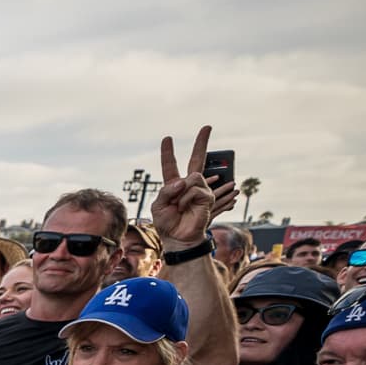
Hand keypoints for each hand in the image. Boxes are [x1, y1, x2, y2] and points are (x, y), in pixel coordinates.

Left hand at [152, 126, 227, 245]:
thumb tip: (183, 180)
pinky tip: (185, 207)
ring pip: (191, 177)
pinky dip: (187, 198)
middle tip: (207, 127)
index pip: (170, 165)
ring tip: (179, 206)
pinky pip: (195, 188)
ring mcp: (199, 189)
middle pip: (196, 159)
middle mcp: (188, 184)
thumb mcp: (158, 205)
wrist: (177, 238)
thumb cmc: (167, 223)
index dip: (168, 152)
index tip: (167, 138)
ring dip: (181, 193)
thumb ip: (167, 190)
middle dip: (202, 142)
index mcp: (173, 185)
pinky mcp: (207, 196)